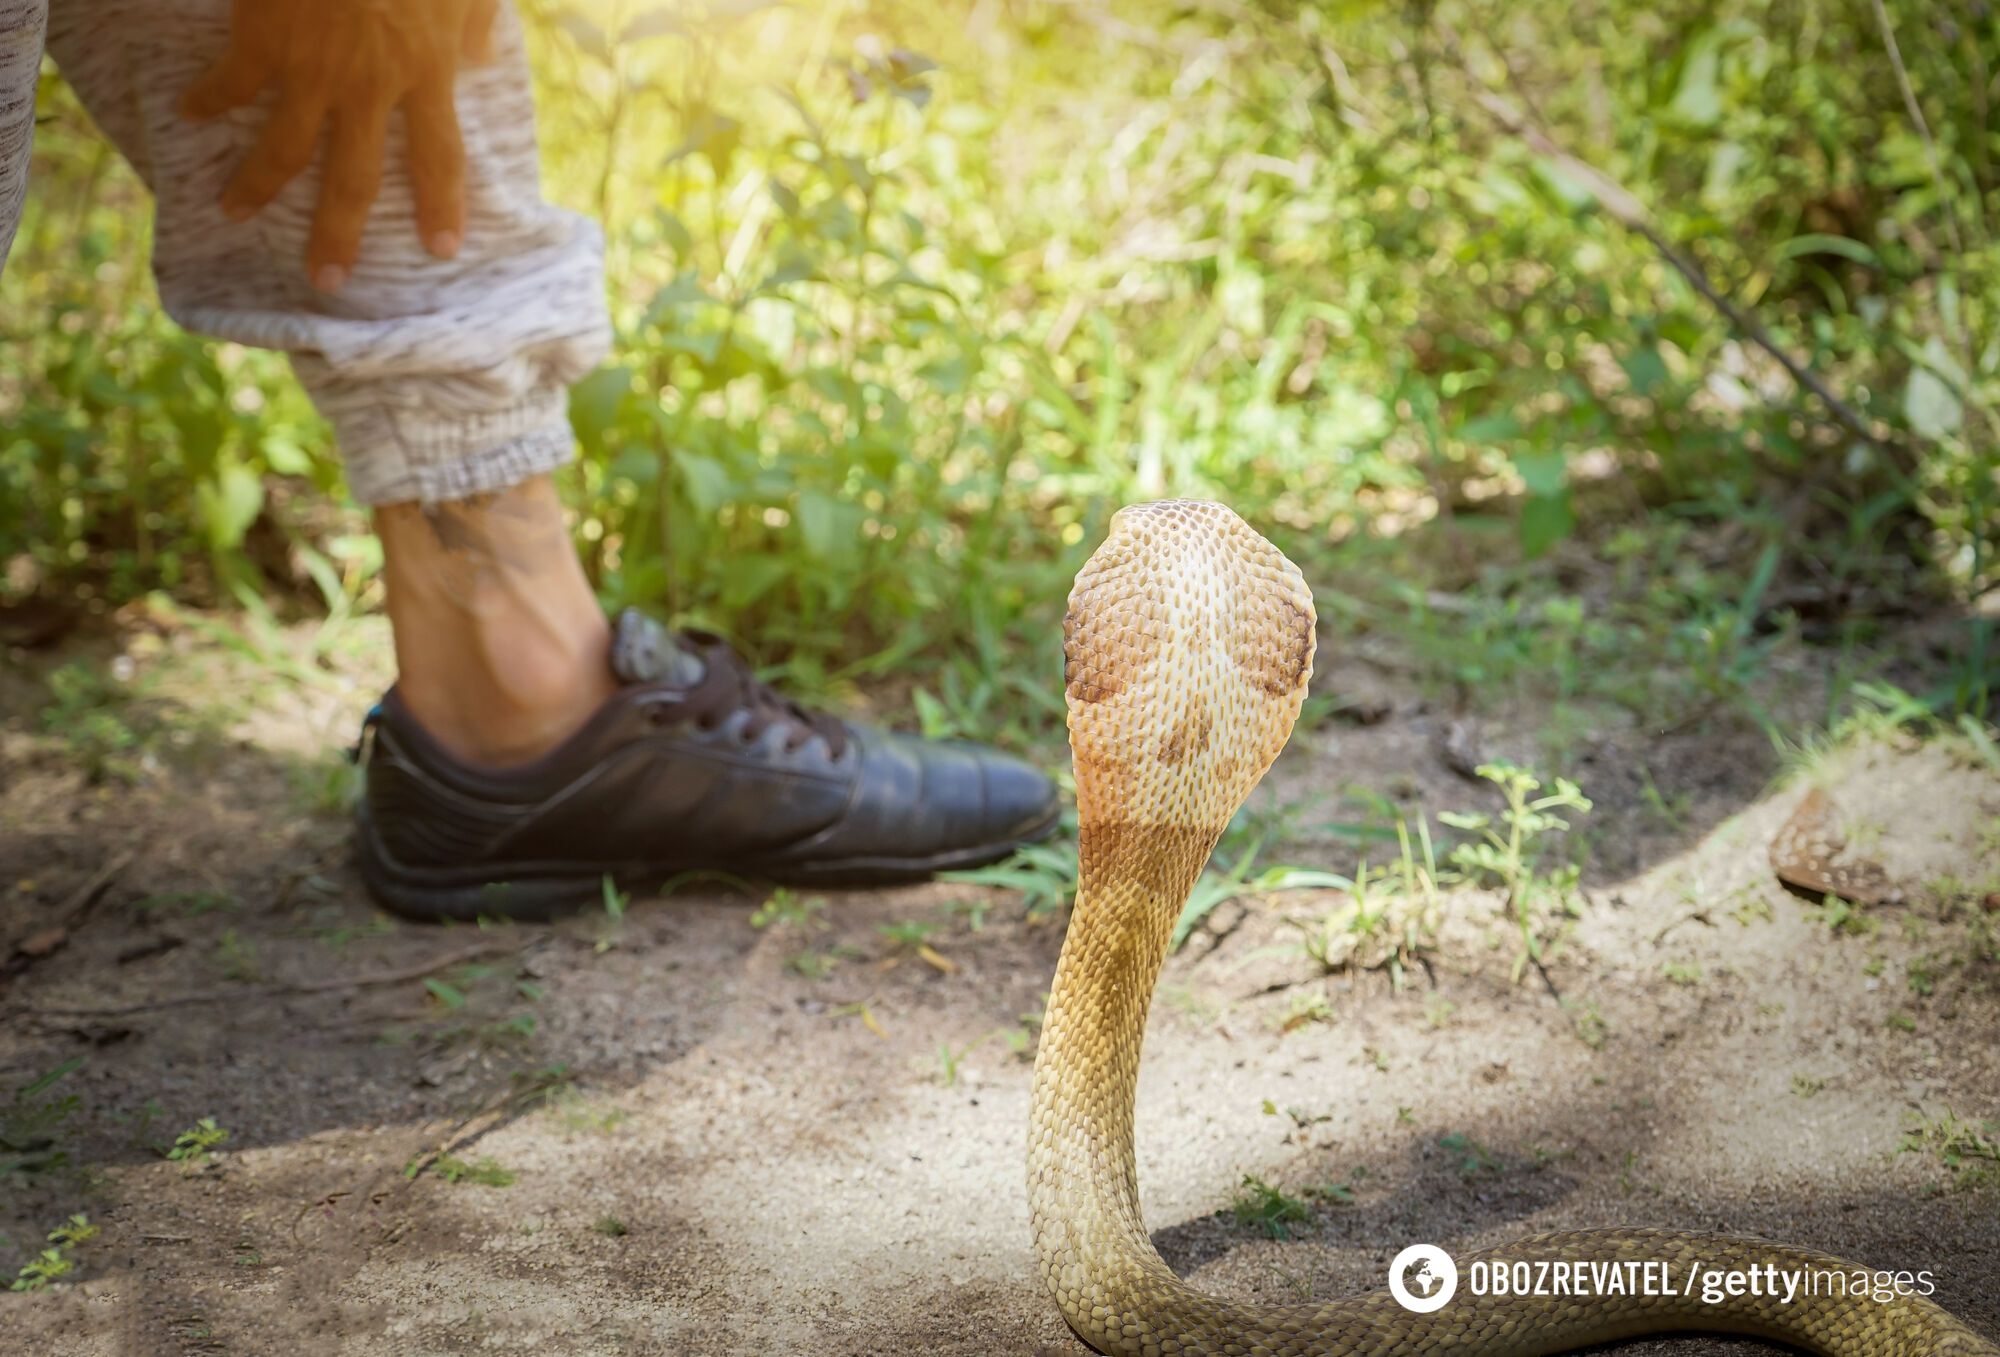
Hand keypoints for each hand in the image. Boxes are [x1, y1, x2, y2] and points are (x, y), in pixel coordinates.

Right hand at [180, 0, 500, 292]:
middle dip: (340, 235)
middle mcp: (369, 86)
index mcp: (425, 72)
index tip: (443, 251)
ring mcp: (312, 68)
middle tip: (328, 282)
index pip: (441, 156)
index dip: (442, 206)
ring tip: (232, 212)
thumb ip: (475, 24)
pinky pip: (231, 83)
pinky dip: (208, 99)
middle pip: (356, 179)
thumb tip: (480, 60)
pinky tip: (190, 112)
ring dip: (255, 186)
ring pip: (284, 149)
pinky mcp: (262, 40)